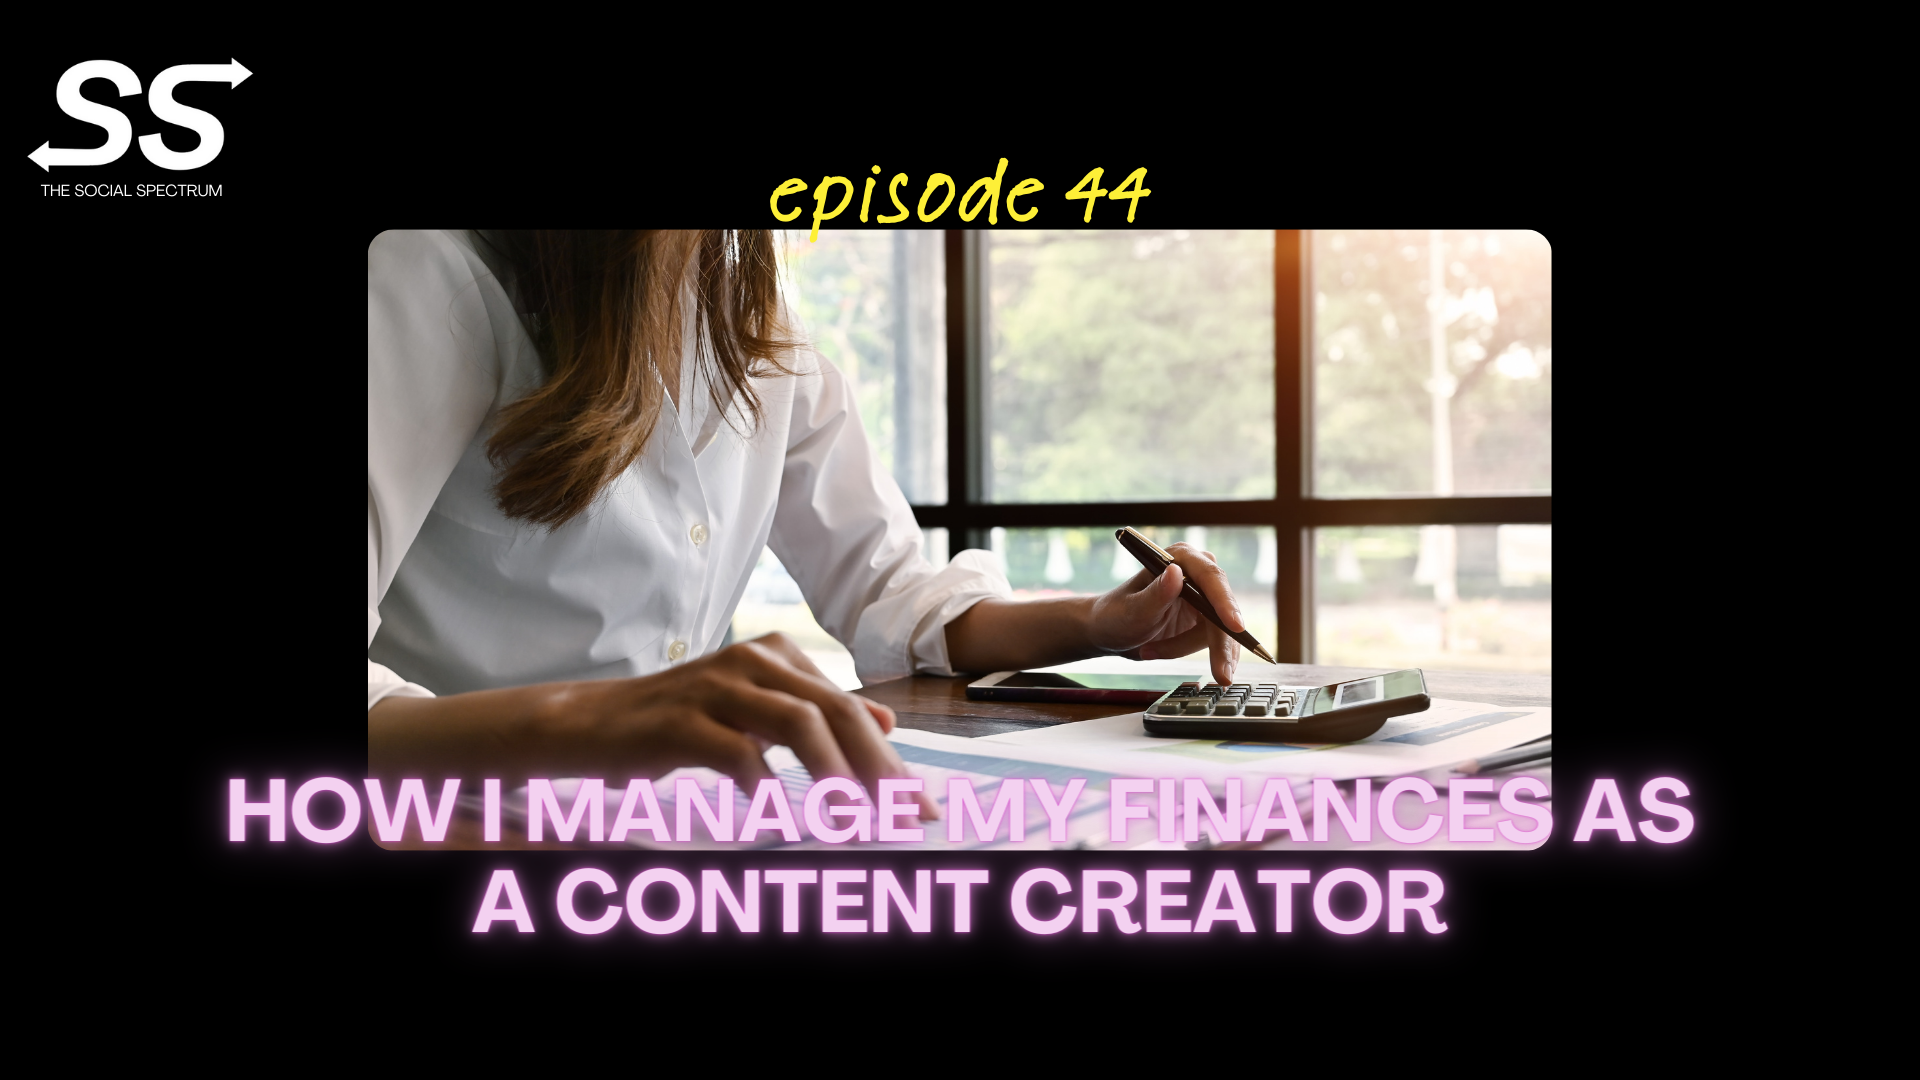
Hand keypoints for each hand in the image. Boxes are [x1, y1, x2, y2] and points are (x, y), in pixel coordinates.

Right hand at [367, 631, 936, 819]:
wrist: (585, 725)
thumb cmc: (673, 725)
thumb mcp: (752, 714)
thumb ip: (815, 713)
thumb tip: (884, 720)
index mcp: (776, 657)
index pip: (849, 710)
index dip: (891, 761)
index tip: (920, 808)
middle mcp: (752, 660)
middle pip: (836, 714)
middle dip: (880, 772)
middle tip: (905, 820)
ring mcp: (716, 686)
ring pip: (800, 726)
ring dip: (836, 780)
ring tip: (858, 825)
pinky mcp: (680, 720)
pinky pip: (740, 755)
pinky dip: (768, 792)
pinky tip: (782, 822)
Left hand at [1086, 542, 1243, 684]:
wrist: (1110, 632)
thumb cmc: (1115, 616)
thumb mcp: (1132, 610)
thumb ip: (1155, 594)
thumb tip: (1176, 573)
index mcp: (1179, 558)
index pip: (1210, 578)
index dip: (1225, 602)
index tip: (1235, 626)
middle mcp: (1196, 573)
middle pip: (1222, 609)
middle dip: (1220, 644)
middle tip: (1222, 675)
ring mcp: (1203, 596)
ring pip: (1220, 630)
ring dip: (1187, 647)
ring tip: (1151, 651)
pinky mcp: (1205, 618)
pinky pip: (1215, 641)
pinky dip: (1195, 654)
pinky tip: (1164, 653)